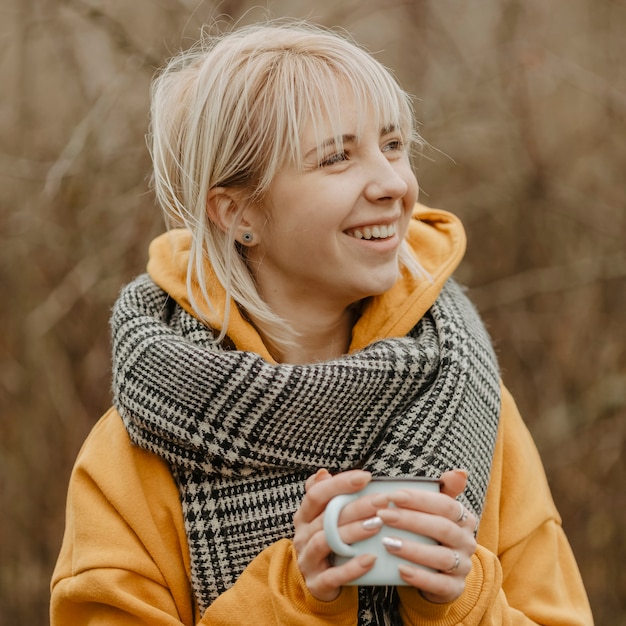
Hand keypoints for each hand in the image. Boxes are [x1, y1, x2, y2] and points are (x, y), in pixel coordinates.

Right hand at [292, 468, 382, 601]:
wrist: (316, 583)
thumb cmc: (326, 542)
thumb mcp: (322, 518)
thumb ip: (324, 495)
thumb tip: (323, 472)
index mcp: (304, 515)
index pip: (316, 493)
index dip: (339, 483)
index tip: (366, 476)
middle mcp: (302, 535)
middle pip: (326, 516)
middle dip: (356, 506)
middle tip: (383, 500)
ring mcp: (307, 559)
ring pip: (326, 541)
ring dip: (353, 531)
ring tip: (377, 524)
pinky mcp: (316, 583)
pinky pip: (333, 575)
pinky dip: (352, 567)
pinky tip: (371, 559)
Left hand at [374, 469, 477, 603]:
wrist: (440, 573)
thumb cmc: (431, 534)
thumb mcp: (435, 511)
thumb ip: (442, 490)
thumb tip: (459, 472)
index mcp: (463, 518)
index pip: (446, 504)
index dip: (419, 499)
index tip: (392, 495)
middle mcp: (467, 541)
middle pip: (442, 528)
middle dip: (410, 520)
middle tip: (383, 515)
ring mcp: (463, 567)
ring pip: (441, 557)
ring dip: (412, 549)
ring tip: (387, 542)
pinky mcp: (454, 589)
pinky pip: (439, 584)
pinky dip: (420, 577)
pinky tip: (400, 569)